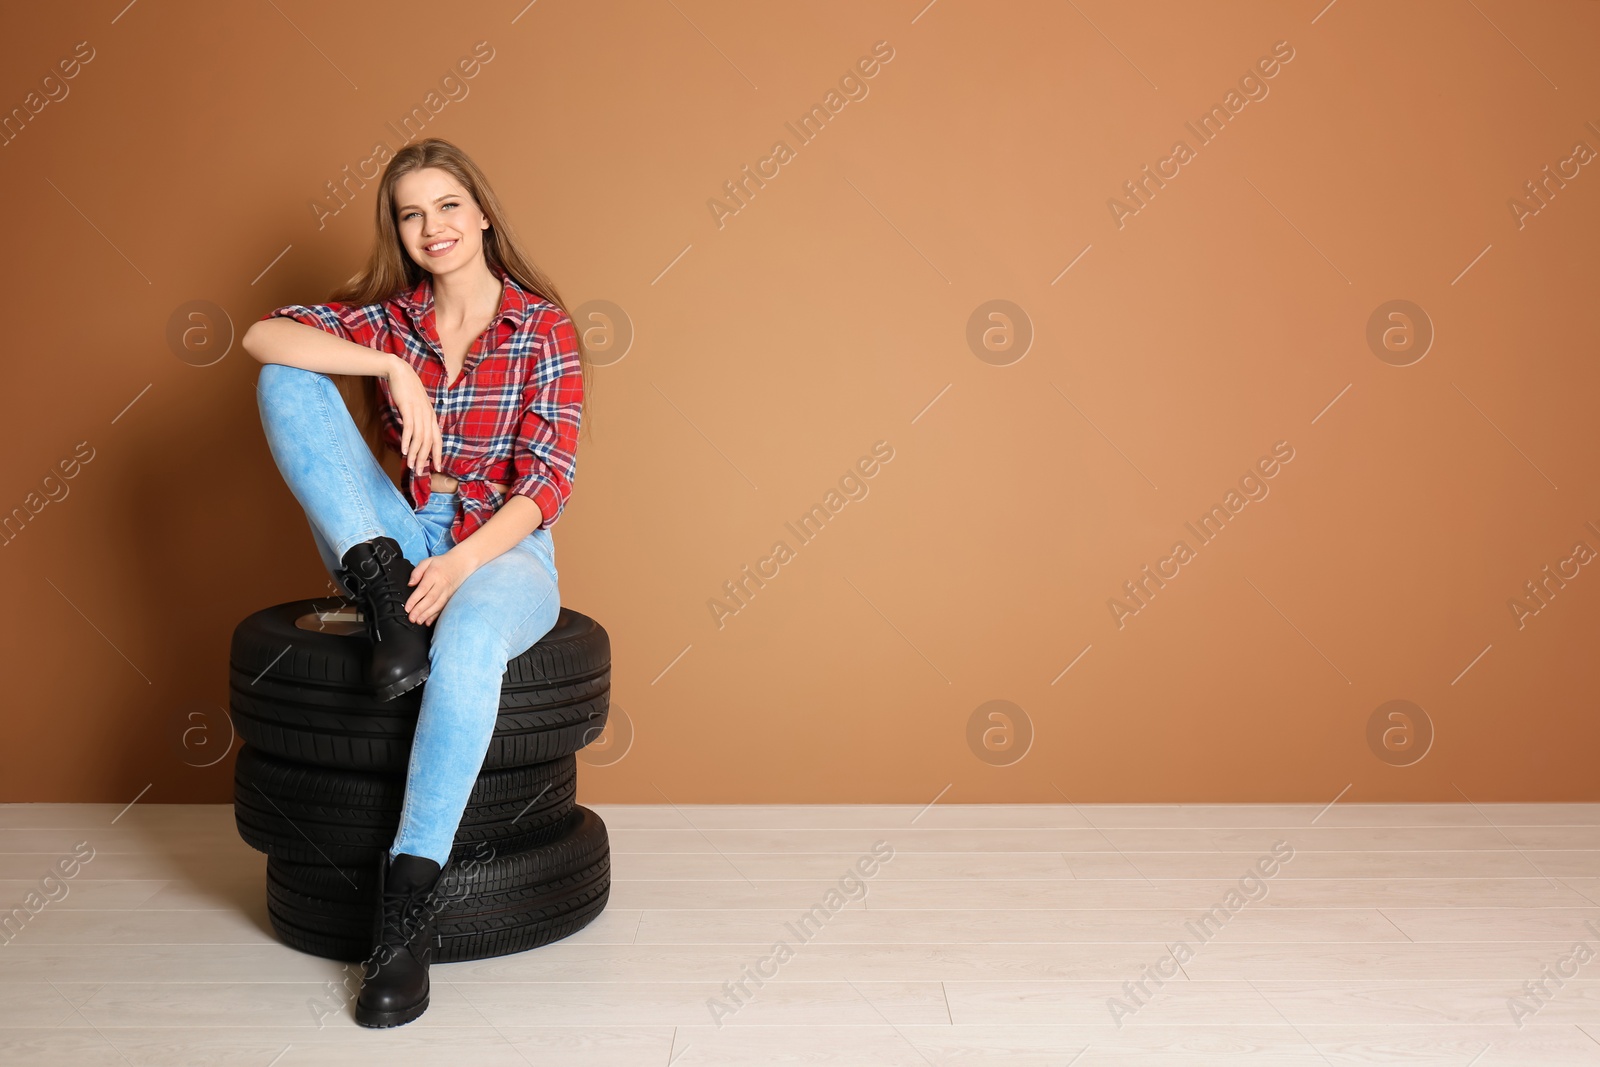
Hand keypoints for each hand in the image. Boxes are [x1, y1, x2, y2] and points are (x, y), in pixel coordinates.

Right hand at [384, 356, 442, 476]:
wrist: (400, 372)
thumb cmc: (407, 390)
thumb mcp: (416, 407)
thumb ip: (419, 419)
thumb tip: (416, 434)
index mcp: (431, 417)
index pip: (437, 439)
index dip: (437, 454)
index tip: (436, 468)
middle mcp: (428, 416)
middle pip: (429, 442)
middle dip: (425, 458)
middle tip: (420, 472)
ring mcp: (419, 412)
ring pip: (420, 437)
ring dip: (416, 453)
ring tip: (411, 465)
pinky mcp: (409, 408)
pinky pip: (410, 428)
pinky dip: (407, 440)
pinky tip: (404, 450)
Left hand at [405, 548, 476, 625]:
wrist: (461, 564)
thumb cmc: (442, 563)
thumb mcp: (427, 561)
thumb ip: (417, 572)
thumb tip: (410, 584)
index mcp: (434, 575)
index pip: (423, 589)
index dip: (414, 600)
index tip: (407, 608)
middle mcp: (442, 585)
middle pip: (430, 599)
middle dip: (420, 610)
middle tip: (411, 618)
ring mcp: (447, 592)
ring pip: (437, 605)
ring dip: (427, 615)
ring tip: (418, 621)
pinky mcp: (450, 597)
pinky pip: (442, 608)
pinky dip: (435, 616)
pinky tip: (428, 621)